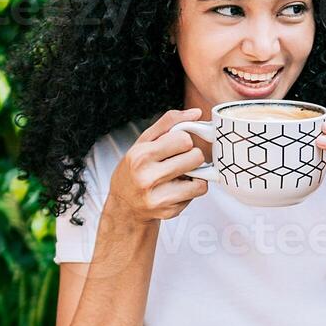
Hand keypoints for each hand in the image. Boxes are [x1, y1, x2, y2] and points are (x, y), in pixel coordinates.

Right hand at [107, 108, 207, 224]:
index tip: (175, 146)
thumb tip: (197, 113)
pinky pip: (196, 194)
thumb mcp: (143, 142)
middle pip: (195, 158)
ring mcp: (159, 198)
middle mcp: (148, 178)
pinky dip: (190, 189)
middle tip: (180, 160)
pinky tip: (176, 188)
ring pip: (201, 181)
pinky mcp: (169, 212)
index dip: (184, 140)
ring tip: (180, 174)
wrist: (124, 206)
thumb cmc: (135, 169)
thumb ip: (168, 123)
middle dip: (191, 156)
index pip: (184, 140)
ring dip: (195, 175)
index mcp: (141, 156)